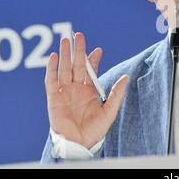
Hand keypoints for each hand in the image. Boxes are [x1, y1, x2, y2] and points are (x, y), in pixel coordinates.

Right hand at [44, 32, 128, 148]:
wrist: (80, 143)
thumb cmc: (95, 130)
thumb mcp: (110, 110)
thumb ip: (117, 93)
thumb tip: (126, 77)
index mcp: (89, 90)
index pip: (90, 70)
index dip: (93, 59)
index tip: (98, 49)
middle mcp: (76, 88)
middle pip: (76, 65)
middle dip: (77, 50)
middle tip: (79, 35)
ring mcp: (64, 92)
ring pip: (63, 68)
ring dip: (64, 54)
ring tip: (65, 40)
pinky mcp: (54, 98)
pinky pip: (51, 80)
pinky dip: (51, 68)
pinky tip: (53, 57)